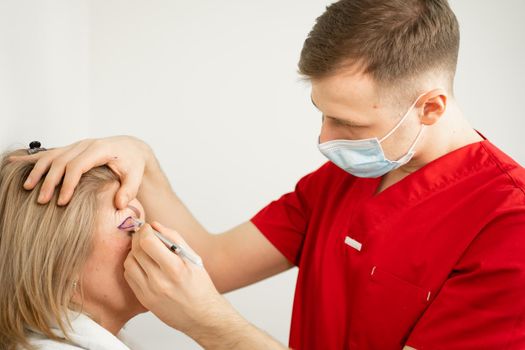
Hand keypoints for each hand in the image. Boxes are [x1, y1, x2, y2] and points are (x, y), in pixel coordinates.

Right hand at [8, 136, 153, 207]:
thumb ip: (129, 190)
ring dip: (38, 171)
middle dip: (50, 181)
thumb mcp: (136, 176)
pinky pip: (50, 153)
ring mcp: (77, 145)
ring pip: (52, 156)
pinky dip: (33, 159)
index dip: (68, 184)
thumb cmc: (133, 162)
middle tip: (43, 201)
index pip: (78, 165)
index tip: (62, 201)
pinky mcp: (71, 149)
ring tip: (27, 187)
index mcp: (100, 149)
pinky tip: (14, 162)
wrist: (131, 148)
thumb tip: (120, 205)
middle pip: (61, 161)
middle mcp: (86, 144)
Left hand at [124, 222, 236, 335]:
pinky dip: (133, 266)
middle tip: (145, 235)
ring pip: (129, 263)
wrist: (202, 315)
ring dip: (134, 252)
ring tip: (145, 251)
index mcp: (175, 268)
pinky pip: (129, 276)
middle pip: (136, 250)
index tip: (148, 228)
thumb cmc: (200, 286)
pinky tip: (143, 264)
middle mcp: (160, 281)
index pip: (148, 242)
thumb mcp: (193, 258)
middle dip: (138, 238)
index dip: (145, 231)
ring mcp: (149, 292)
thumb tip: (155, 225)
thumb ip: (174, 239)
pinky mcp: (144, 299)